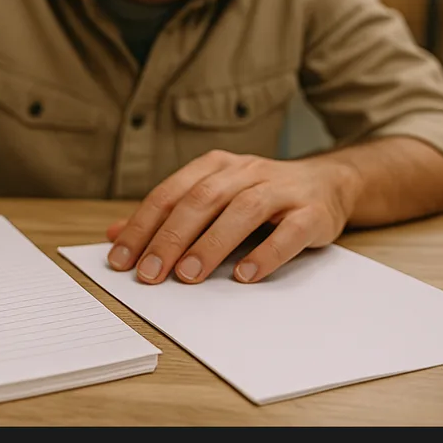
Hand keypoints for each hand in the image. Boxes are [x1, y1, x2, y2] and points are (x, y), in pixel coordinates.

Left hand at [105, 150, 358, 284]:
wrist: (328, 184)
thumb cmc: (260, 197)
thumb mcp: (212, 198)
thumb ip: (167, 217)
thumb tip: (114, 234)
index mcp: (215, 167)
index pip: (170, 194)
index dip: (142, 226)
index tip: (121, 259)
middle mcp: (245, 171)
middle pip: (201, 200)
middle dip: (170, 238)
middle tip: (150, 274)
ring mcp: (280, 189)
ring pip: (241, 211)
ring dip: (211, 245)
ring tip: (188, 276)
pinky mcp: (312, 212)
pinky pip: (289, 232)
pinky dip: (266, 254)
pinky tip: (246, 276)